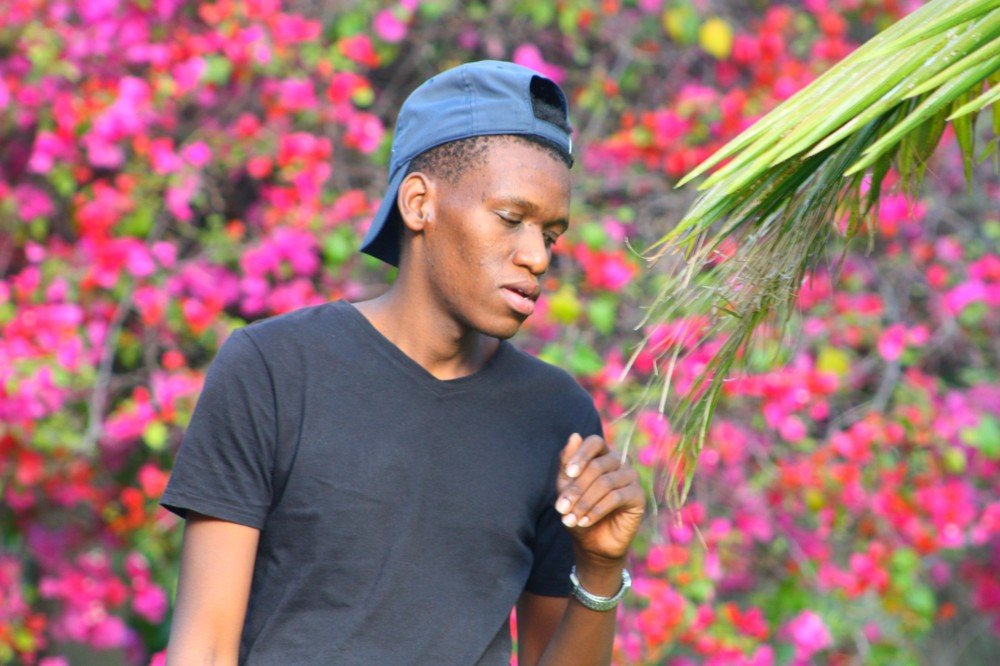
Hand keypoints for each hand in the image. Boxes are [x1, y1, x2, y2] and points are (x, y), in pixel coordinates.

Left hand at [555, 433, 644, 563]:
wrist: (592, 542)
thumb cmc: (577, 510)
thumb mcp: (566, 487)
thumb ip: (567, 464)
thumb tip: (575, 435)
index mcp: (601, 454)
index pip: (594, 442)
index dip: (581, 454)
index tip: (568, 473)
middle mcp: (619, 461)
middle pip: (597, 465)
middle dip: (576, 488)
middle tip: (561, 508)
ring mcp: (631, 477)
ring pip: (605, 483)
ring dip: (584, 502)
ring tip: (570, 519)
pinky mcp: (638, 496)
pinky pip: (616, 497)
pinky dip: (596, 510)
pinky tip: (584, 522)